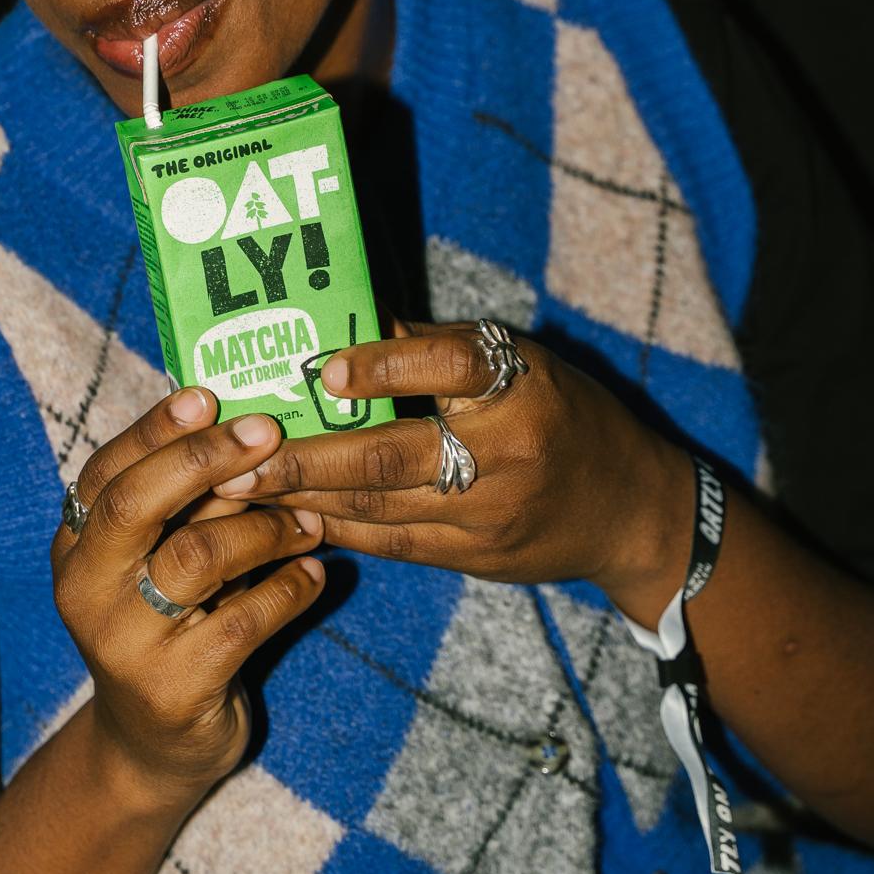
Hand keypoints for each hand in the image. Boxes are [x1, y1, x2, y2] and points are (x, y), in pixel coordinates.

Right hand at [51, 388, 324, 802]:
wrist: (152, 747)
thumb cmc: (166, 626)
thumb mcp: (158, 561)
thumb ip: (185, 503)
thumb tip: (247, 423)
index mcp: (76, 545)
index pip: (106, 470)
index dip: (156, 429)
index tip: (209, 395)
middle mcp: (86, 589)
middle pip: (136, 503)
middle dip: (204, 460)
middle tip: (268, 433)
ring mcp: (124, 643)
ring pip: (197, 557)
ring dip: (266, 528)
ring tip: (310, 520)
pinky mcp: (173, 688)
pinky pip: (243, 621)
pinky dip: (288, 589)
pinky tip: (315, 575)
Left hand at [212, 323, 694, 624]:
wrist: (634, 511)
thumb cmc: (566, 413)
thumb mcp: (522, 362)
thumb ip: (438, 347)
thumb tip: (350, 315)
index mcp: (521, 386)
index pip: (450, 366)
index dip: (385, 368)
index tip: (325, 369)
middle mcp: (505, 452)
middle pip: (393, 456)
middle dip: (306, 459)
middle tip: (239, 454)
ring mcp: (489, 515)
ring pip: (380, 509)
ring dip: (303, 498)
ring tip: (239, 486)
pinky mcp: (475, 558)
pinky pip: (392, 544)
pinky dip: (337, 529)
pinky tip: (288, 516)